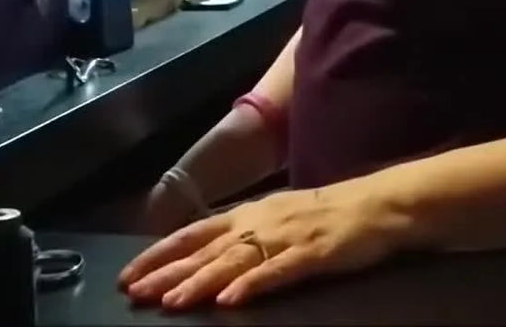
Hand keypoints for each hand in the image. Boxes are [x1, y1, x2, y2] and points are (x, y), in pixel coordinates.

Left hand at [116, 177, 410, 309]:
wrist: (376, 205)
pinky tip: (230, 301)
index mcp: (246, 214)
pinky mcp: (311, 254)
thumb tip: (203, 254)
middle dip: (166, 272)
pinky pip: (277, 272)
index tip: (128, 273)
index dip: (158, 253)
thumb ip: (240, 235)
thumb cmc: (325, 215)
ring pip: (232, 262)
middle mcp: (258, 222)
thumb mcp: (274, 218)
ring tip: (170, 301)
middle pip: (204, 250)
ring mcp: (284, 237)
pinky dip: (251, 285)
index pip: (191, 233)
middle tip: (134, 292)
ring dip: (199, 282)